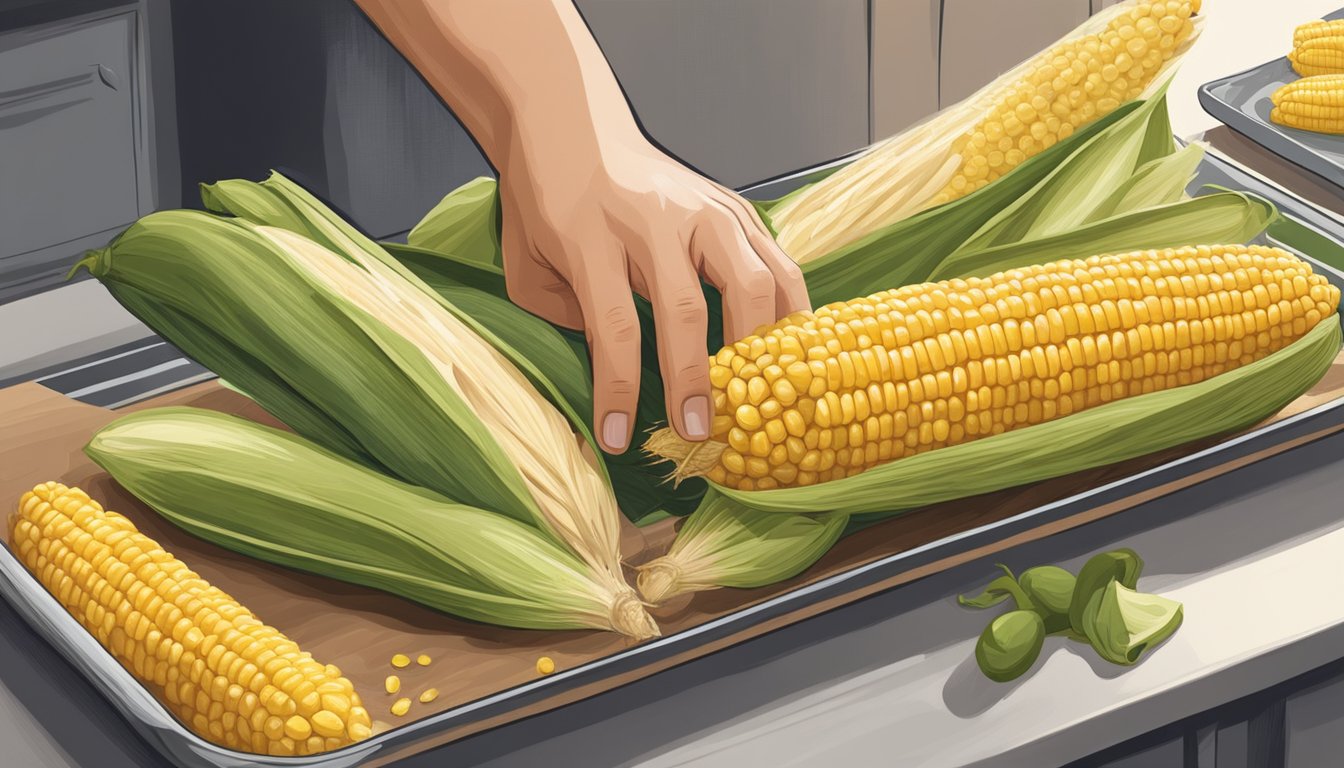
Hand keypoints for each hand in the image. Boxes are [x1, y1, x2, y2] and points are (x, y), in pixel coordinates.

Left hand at [499, 135, 809, 453]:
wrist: (571, 124)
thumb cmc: (547, 204)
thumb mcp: (530, 268)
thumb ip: (568, 323)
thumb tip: (622, 384)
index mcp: (590, 236)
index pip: (612, 325)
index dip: (618, 390)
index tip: (617, 437)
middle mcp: (653, 219)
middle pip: (686, 306)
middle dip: (695, 377)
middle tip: (698, 429)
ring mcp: (702, 208)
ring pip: (748, 280)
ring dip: (754, 348)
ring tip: (753, 396)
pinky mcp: (734, 206)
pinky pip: (777, 262)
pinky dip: (788, 310)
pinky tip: (786, 351)